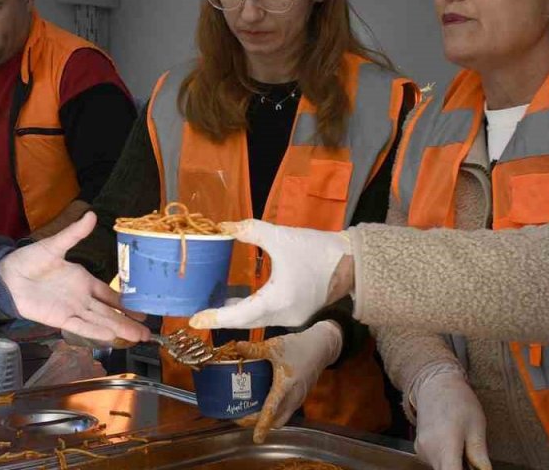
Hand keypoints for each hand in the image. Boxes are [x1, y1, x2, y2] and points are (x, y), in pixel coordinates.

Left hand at [0, 212, 150, 343]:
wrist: (6, 276)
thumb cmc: (28, 260)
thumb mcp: (54, 245)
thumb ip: (74, 234)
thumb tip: (91, 215)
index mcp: (83, 280)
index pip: (110, 294)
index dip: (127, 303)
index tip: (143, 310)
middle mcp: (81, 298)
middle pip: (110, 312)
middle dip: (129, 322)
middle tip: (148, 332)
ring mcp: (72, 309)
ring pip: (101, 321)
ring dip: (119, 329)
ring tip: (139, 338)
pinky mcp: (59, 319)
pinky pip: (81, 326)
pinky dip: (95, 331)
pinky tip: (111, 336)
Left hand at [189, 220, 350, 329]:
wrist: (353, 262)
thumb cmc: (317, 251)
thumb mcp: (281, 237)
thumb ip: (251, 231)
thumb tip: (224, 226)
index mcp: (276, 300)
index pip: (239, 315)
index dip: (215, 318)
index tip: (195, 320)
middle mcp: (282, 316)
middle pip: (244, 322)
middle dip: (221, 318)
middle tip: (198, 314)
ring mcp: (291, 318)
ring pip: (256, 320)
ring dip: (236, 314)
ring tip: (214, 305)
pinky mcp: (297, 314)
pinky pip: (267, 316)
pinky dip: (250, 310)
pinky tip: (239, 300)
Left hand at [235, 320, 342, 442]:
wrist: (320, 347)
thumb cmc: (298, 347)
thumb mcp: (275, 346)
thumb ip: (256, 349)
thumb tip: (237, 346)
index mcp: (285, 386)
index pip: (272, 410)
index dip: (262, 425)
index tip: (256, 438)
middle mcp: (293, 397)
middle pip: (275, 420)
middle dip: (258, 423)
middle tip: (240, 417)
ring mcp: (298, 399)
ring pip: (281, 418)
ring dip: (267, 419)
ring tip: (248, 411)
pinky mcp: (300, 397)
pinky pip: (286, 411)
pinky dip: (274, 413)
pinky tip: (263, 401)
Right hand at [414, 370, 491, 469]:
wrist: (436, 385)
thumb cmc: (458, 402)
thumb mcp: (476, 427)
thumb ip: (479, 455)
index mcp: (445, 446)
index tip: (473, 469)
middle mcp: (429, 451)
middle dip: (462, 469)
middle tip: (475, 461)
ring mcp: (422, 451)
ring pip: (442, 468)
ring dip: (455, 465)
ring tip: (466, 448)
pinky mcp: (420, 450)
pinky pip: (436, 462)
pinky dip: (447, 460)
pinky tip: (456, 446)